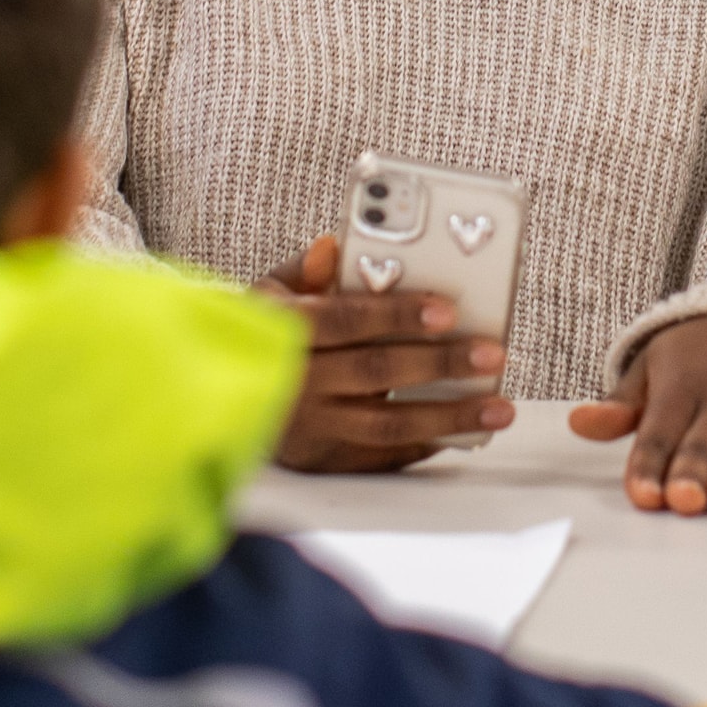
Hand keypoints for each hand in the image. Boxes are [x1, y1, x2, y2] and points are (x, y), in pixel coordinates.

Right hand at [259, 234, 510, 471]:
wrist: (208, 399)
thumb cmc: (257, 335)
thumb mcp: (266, 294)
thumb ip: (305, 270)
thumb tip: (335, 246)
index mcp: (284, 331)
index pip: (347, 319)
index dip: (397, 314)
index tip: (448, 309)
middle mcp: (297, 383)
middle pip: (376, 372)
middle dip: (440, 363)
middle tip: (493, 354)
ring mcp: (309, 428)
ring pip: (386, 425)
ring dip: (448, 416)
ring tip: (498, 406)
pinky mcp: (319, 460)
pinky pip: (379, 457)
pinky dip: (422, 445)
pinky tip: (460, 432)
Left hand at [570, 313, 706, 514]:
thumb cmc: (702, 357)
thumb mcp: (655, 366)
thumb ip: (621, 404)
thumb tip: (579, 423)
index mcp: (685, 383)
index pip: (661, 430)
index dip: (650, 463)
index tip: (641, 495)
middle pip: (706, 443)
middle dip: (693, 473)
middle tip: (682, 501)